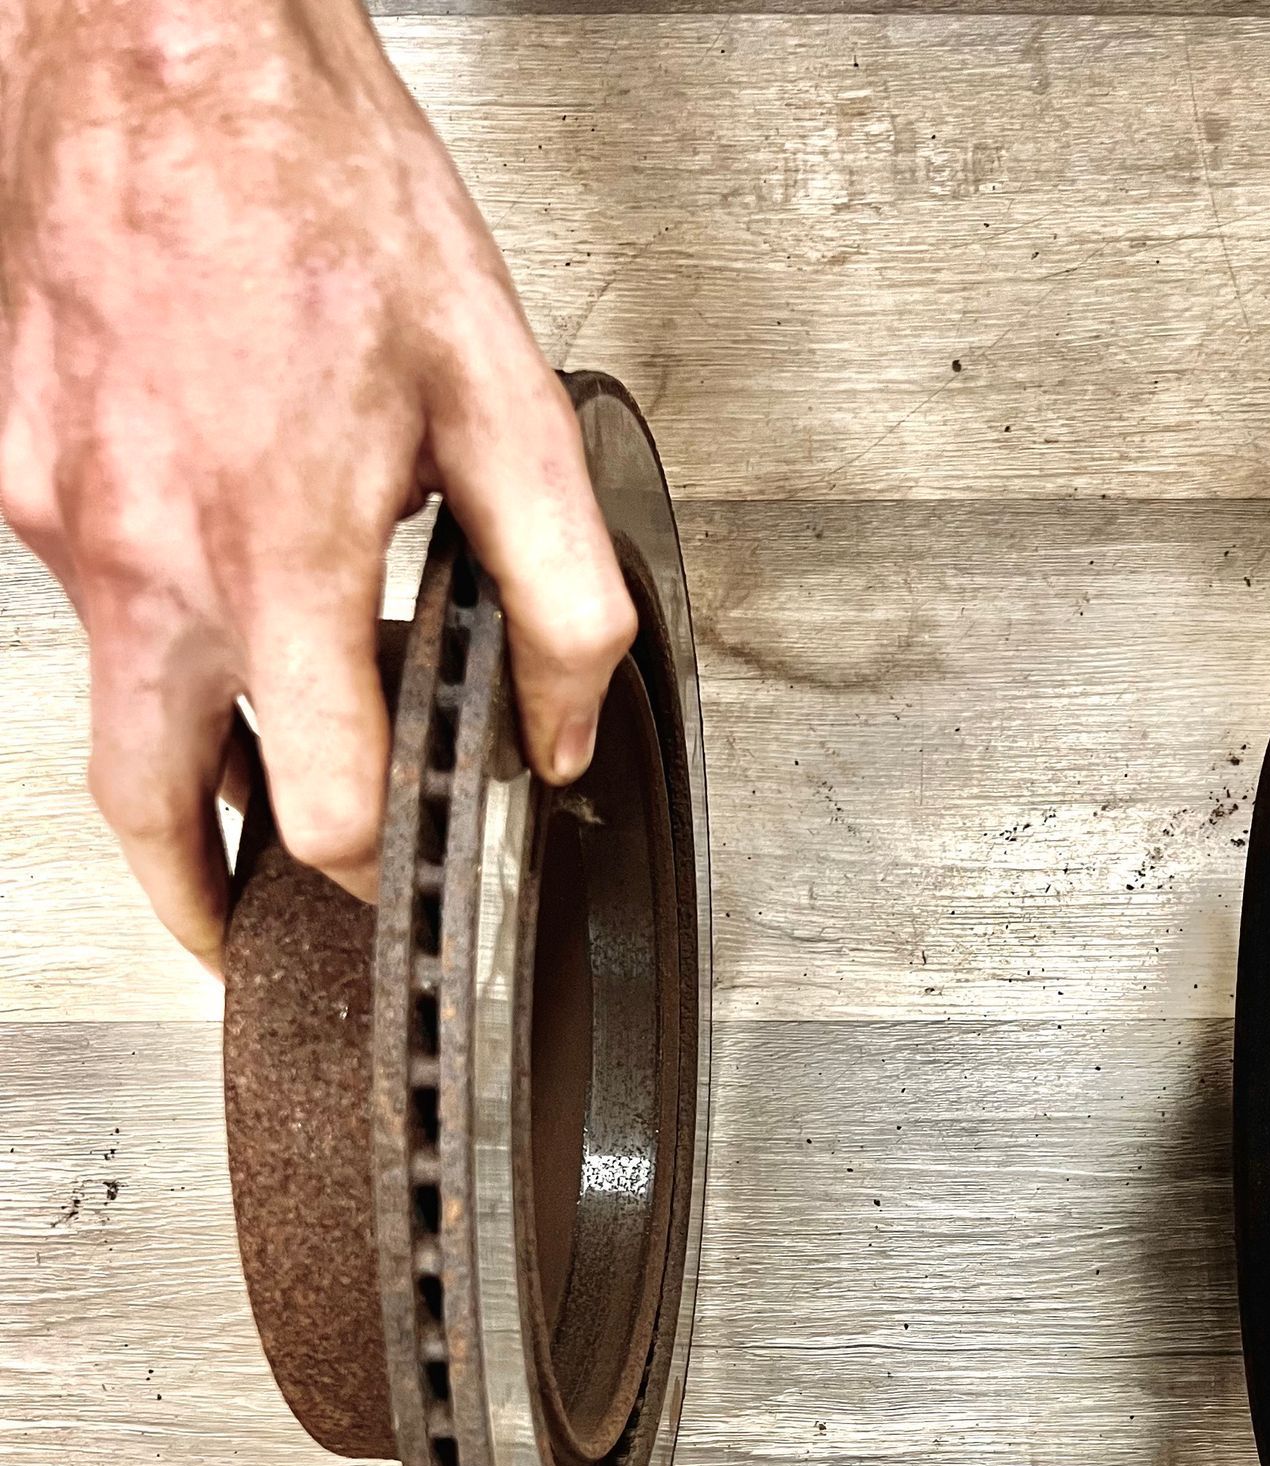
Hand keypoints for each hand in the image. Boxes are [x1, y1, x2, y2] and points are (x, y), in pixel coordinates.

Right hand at [0, 0, 635, 968]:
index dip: (374, 869)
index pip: (325, 811)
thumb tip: (564, 725)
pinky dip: (145, 620)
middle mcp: (145, 549)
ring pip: (106, 700)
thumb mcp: (503, 390)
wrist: (158, 39)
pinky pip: (77, 590)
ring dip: (178, 756)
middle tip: (248, 921)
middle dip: (207, 894)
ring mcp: (57, 512)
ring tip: (248, 774)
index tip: (398, 867)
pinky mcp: (10, 463)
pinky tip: (206, 578)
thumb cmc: (318, 182)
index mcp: (279, 548)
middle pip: (150, 810)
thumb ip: (559, 589)